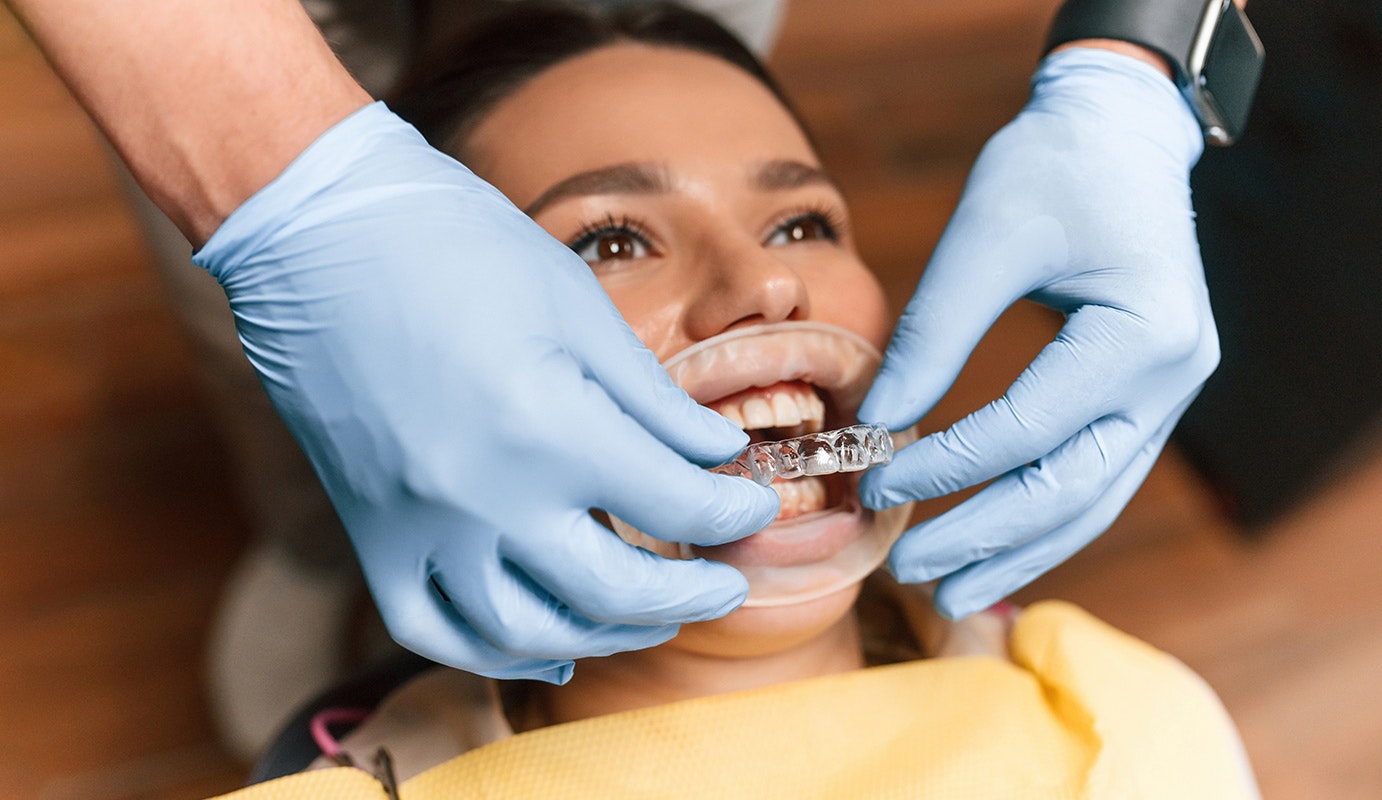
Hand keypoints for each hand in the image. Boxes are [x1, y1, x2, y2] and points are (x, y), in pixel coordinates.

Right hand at [194, 103, 778, 681]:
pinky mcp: (371, 534)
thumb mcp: (578, 308)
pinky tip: (547, 646)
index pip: (673, 504)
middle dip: (691, 594)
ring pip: (527, 631)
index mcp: (547, 424)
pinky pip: (434, 629)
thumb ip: (655, 401)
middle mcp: (482, 496)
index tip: (757, 505)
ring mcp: (418, 527)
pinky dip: (497, 651)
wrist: (317, 234)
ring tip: (651, 616)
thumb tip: (721, 457)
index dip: (733, 512)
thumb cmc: (455, 246)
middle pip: (613, 590)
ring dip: (605, 636)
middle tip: (728, 582)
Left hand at [859, 50, 1216, 617]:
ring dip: (1019, 551)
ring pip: (1093, 500)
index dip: (948, 465)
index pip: (1029, 428)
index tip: (879, 482)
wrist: (1119, 130)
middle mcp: (1173, 378)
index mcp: (1142, 334)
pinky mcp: (1148, 395)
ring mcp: (1170, 394)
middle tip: (908, 572)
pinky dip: (1044, 518)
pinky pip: (1097, 476)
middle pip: (1071, 489)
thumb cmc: (1052, 166)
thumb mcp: (985, 235)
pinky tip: (995, 549)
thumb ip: (934, 333)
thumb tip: (878, 423)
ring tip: (951, 595)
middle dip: (985, 538)